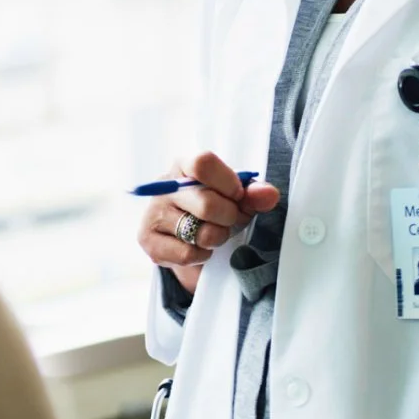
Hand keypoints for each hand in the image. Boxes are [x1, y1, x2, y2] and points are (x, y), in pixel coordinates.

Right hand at [136, 151, 279, 295]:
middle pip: (207, 204)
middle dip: (229, 217)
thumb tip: (269, 195)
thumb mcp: (235, 196)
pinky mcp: (149, 242)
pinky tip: (199, 247)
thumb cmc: (213, 208)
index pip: (202, 163)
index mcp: (184, 166)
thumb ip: (254, 193)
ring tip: (214, 233)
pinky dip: (202, 255)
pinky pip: (188, 254)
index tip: (238, 195)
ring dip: (218, 238)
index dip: (228, 182)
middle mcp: (164, 187)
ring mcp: (154, 214)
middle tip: (229, 219)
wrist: (185, 236)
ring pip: (201, 233)